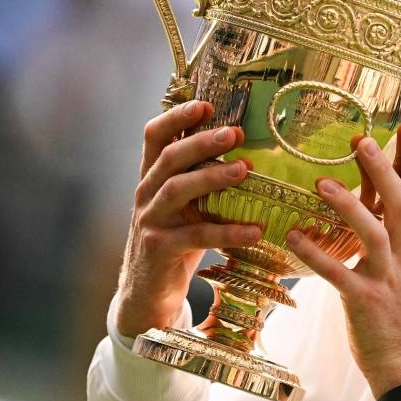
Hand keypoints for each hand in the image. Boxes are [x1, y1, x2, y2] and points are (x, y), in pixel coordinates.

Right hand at [115, 100, 261, 338]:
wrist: (148, 294)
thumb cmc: (176, 240)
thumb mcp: (187, 205)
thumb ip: (202, 179)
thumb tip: (250, 151)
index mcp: (152, 177)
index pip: (155, 136)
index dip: (176, 116)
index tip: (205, 105)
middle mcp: (146, 193)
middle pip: (170, 158)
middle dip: (201, 142)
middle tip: (234, 132)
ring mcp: (150, 221)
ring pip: (177, 190)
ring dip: (212, 177)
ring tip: (244, 171)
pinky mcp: (159, 249)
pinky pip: (195, 236)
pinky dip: (227, 232)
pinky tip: (254, 230)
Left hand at [286, 123, 400, 397]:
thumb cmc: (400, 311)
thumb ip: (391, 229)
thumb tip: (378, 192)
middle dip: (385, 170)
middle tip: (364, 139)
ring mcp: (387, 278)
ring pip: (374, 234)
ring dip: (350, 206)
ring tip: (322, 183)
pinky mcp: (365, 302)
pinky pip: (339, 275)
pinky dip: (317, 255)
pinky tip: (294, 237)